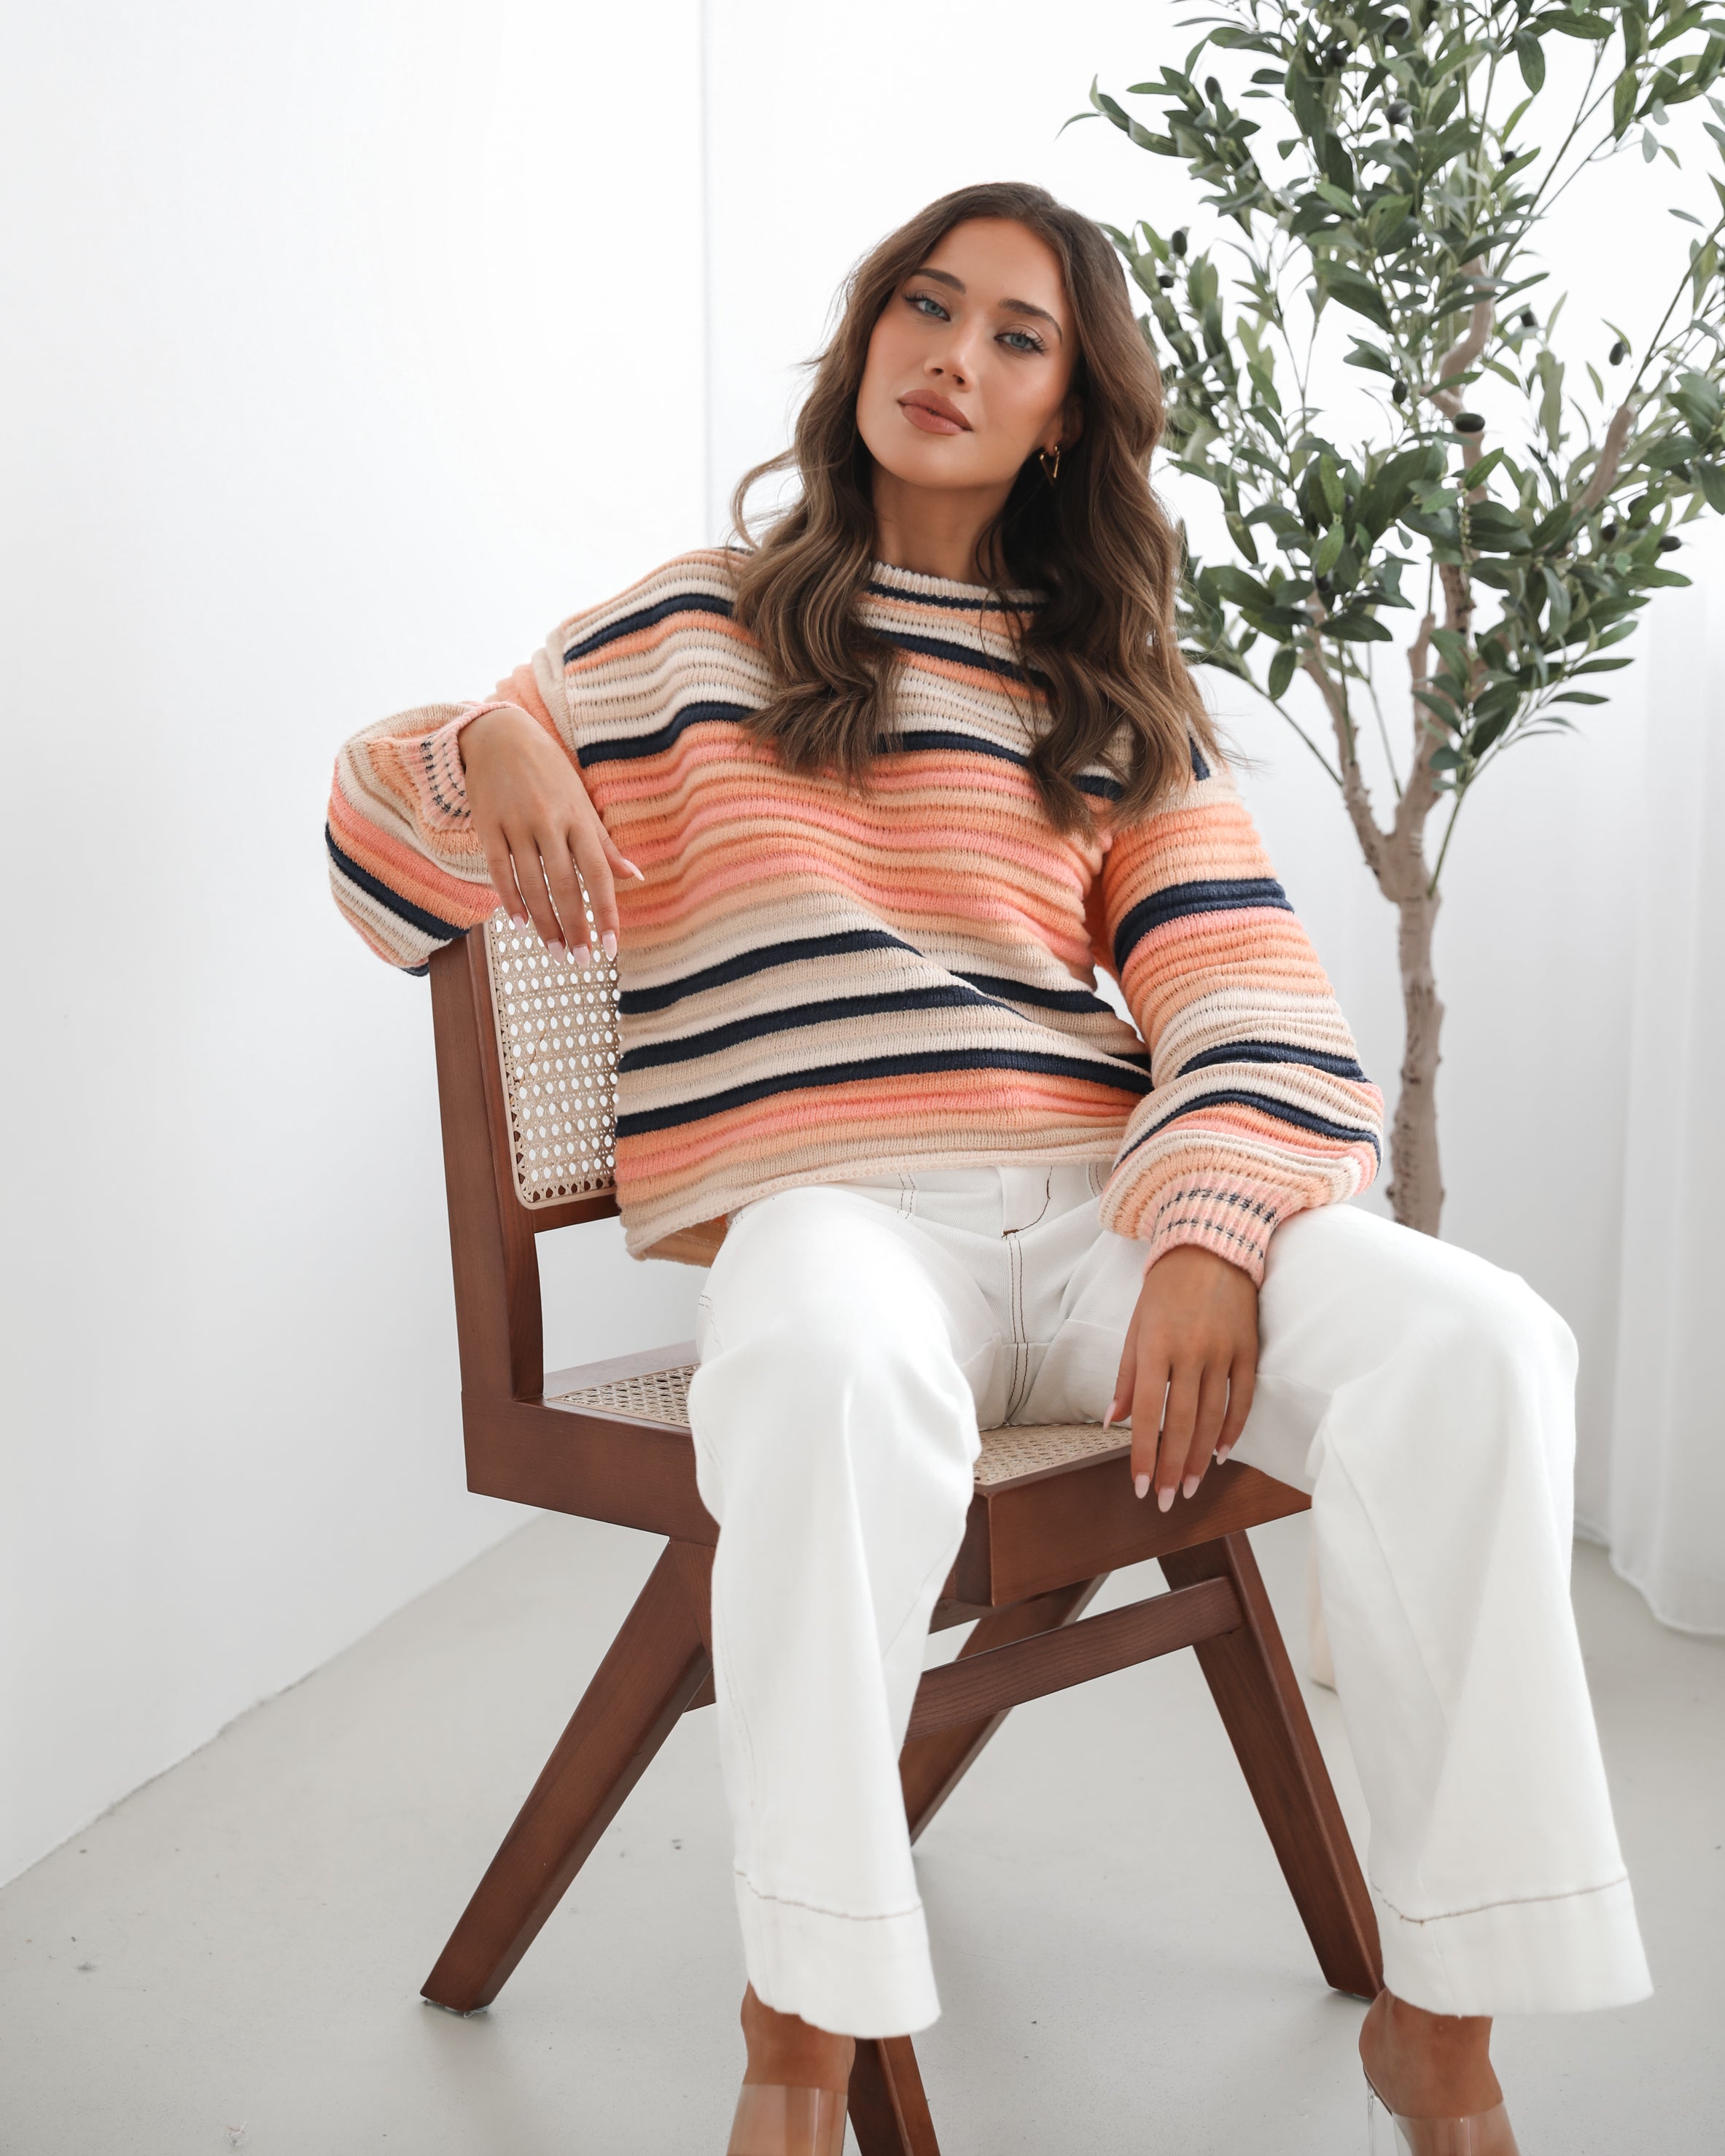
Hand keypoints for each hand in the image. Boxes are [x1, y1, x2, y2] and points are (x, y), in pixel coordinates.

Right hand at [459, 704, 641, 961]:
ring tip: (555, 951)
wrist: (499, 734)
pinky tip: (520, 923)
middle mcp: (549, 822)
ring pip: (532, 883)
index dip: (607, 912)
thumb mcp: (582, 802)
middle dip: (576, 926)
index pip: (598, 873)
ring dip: (545, 922)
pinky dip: (509, 899)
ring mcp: (516, 824)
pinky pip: (498, 869)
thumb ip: (604, 843)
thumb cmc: (548, 772)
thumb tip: (635, 876)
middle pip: (565, 885)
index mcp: (578, 818)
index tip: (613, 946)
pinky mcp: (487, 825)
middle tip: (583, 960)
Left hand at [1107, 1245, 1258, 1510]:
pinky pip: (1243, 1399)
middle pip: (1182, 1423)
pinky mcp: (1249, 1349)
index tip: (1137, 1486)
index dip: (1142, 1453)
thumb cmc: (1165, 1289)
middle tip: (1164, 1500)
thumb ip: (1125, 1376)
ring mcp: (1223, 1351)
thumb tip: (1112, 1422)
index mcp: (1156, 1346)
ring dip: (1199, 1458)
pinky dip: (1233, 1430)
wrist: (1210, 1246)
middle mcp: (1191, 1352)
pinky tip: (1220, 1454)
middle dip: (1170, 1467)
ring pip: (1213, 1418)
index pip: (1147, 1412)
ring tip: (1188, 1486)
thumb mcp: (1135, 1327)